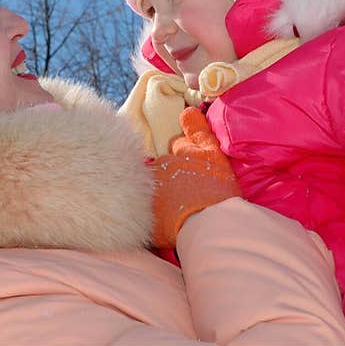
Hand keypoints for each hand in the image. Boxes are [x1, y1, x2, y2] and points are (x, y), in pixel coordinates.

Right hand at [149, 107, 242, 248]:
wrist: (206, 224)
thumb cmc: (178, 230)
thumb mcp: (151, 227)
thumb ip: (143, 215)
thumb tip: (137, 214)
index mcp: (148, 182)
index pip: (146, 176)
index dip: (152, 184)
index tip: (159, 193)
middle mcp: (162, 164)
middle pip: (162, 161)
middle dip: (167, 171)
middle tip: (178, 186)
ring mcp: (185, 156)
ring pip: (177, 145)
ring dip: (180, 152)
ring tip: (185, 158)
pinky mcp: (208, 153)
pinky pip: (199, 131)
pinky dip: (194, 122)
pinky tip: (189, 114)